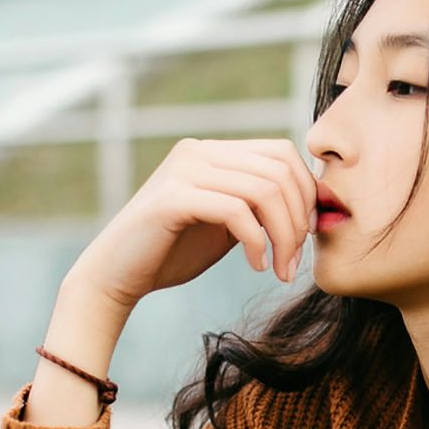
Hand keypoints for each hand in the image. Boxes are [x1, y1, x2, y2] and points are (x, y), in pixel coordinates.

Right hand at [70, 136, 319, 304]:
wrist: (117, 276)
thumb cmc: (173, 253)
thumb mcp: (227, 224)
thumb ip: (258, 205)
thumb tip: (311, 201)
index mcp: (213, 152)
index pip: (282, 153)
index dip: (306, 194)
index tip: (308, 236)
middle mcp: (198, 152)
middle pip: (279, 170)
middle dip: (299, 220)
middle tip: (295, 262)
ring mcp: (183, 171)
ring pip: (264, 190)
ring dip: (283, 236)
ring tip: (280, 269)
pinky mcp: (172, 198)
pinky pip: (237, 211)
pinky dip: (257, 242)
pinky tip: (256, 266)